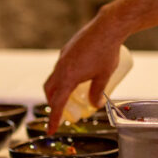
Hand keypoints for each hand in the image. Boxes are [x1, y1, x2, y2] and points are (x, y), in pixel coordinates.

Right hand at [43, 15, 123, 133]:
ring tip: (69, 95)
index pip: (58, 103)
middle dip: (53, 103)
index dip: (54, 118)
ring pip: (54, 77)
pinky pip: (60, 66)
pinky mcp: (67, 49)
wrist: (107, 27)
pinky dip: (62, 76)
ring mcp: (63, 56)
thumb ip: (97, 92)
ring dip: (57, 89)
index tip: (51, 130)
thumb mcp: (104, 76)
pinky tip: (76, 75)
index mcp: (68, 77)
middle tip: (60, 112)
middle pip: (50, 90)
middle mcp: (61, 67)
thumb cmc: (107, 52)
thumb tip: (95, 105)